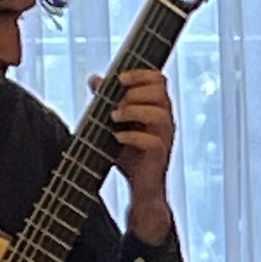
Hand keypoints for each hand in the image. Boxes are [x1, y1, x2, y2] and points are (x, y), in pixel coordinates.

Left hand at [98, 69, 178, 245]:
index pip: (159, 80)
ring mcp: (165, 138)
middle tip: (115, 102)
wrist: (139, 187)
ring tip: (114, 117)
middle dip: (135, 92)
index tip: (120, 78)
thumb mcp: (115, 124)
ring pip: (159, 114)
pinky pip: (152, 141)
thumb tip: (95, 78)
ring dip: (133, 111)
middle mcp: (165, 120)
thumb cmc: (130, 154)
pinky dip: (132, 136)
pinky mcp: (160, 156)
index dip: (141, 74)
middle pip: (160, 92)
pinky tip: (117, 137)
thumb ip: (106, 100)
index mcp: (158, 107)